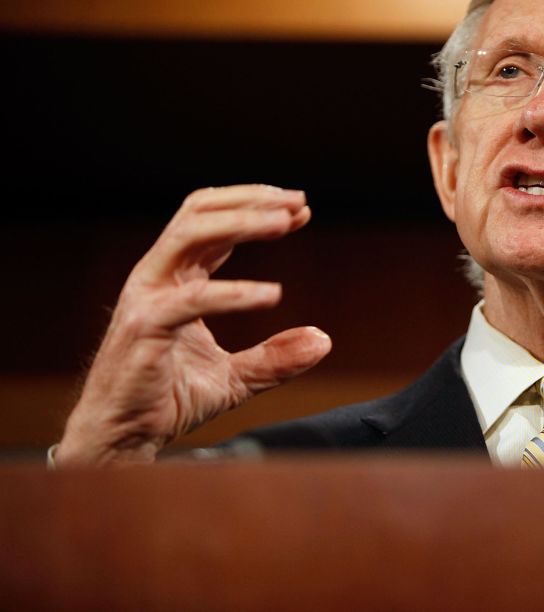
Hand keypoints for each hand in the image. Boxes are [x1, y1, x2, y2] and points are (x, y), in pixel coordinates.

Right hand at [55, 185, 331, 466]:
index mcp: (176, 279)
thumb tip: (323, 340)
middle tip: (298, 203)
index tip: (302, 210)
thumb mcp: (235, 378)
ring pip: (190, 234)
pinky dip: (234, 292)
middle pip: (199, 212)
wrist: (124, 440)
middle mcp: (158, 277)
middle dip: (251, 199)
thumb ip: (276, 357)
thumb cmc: (168, 400)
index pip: (214, 222)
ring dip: (240, 221)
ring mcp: (147, 298)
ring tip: (284, 223)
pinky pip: (191, 298)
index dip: (258, 209)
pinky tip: (271, 293)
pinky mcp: (145, 327)